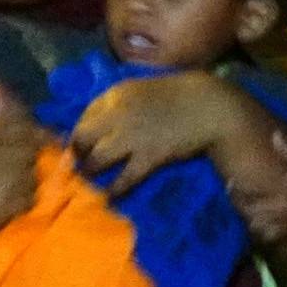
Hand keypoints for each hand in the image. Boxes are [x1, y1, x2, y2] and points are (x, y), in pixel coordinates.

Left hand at [68, 74, 236, 195]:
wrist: (208, 106)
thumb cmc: (178, 96)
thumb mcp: (142, 90)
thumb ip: (121, 104)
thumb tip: (102, 124)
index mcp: (116, 94)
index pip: (84, 115)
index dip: (78, 132)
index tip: (79, 144)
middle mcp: (118, 114)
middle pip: (82, 136)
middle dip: (77, 152)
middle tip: (79, 163)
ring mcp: (133, 136)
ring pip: (98, 158)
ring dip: (90, 171)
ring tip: (88, 180)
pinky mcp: (149, 157)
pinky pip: (124, 178)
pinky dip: (114, 189)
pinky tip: (109, 196)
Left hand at [227, 129, 286, 243]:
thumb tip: (275, 134)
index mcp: (279, 190)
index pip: (251, 190)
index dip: (237, 188)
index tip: (229, 182)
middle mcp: (277, 207)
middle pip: (249, 209)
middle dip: (238, 203)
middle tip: (231, 196)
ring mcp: (281, 221)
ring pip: (256, 224)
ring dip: (247, 217)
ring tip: (241, 210)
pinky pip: (267, 235)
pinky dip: (259, 231)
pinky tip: (256, 226)